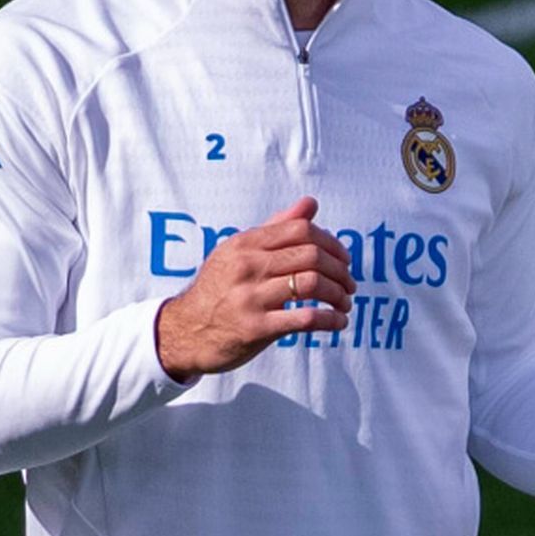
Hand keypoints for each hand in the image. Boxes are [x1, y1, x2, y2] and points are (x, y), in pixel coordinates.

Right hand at [154, 197, 356, 381]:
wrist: (184, 332)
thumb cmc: (218, 289)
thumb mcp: (238, 252)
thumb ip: (276, 228)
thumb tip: (311, 203)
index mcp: (245, 244)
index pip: (301, 230)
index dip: (331, 243)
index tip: (343, 259)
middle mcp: (247, 266)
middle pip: (311, 255)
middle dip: (340, 270)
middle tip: (349, 284)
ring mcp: (250, 297)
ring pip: (312, 284)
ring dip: (338, 294)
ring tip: (345, 303)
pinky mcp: (255, 328)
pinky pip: (305, 318)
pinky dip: (330, 319)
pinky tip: (338, 322)